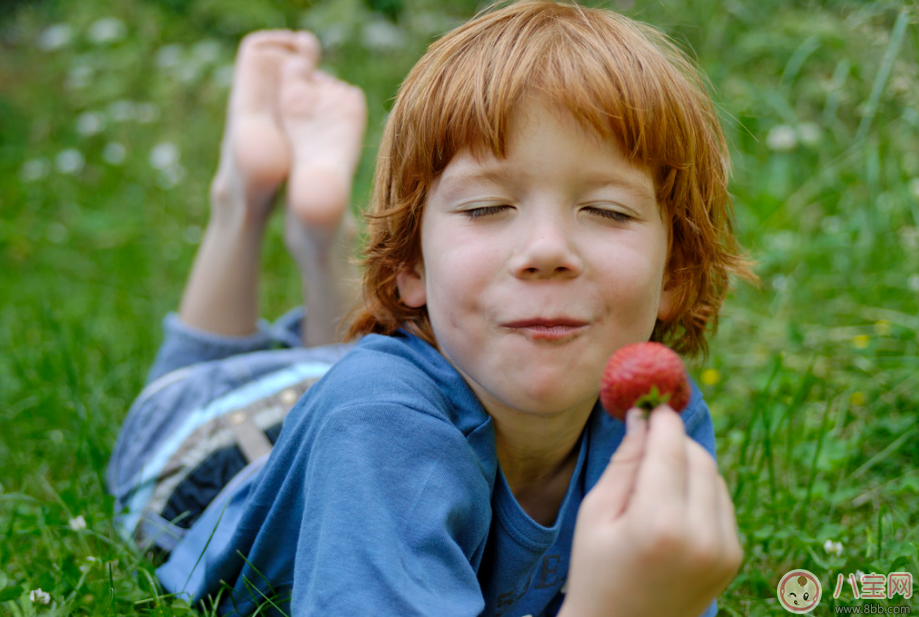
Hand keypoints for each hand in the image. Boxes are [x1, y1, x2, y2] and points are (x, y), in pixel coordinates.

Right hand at [559, 406, 742, 616]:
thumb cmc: (595, 570)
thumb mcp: (596, 513)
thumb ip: (625, 462)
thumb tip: (643, 415)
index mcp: (659, 524)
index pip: (671, 448)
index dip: (662, 418)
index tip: (651, 400)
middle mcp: (701, 535)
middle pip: (698, 457)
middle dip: (674, 439)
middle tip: (649, 433)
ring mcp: (724, 549)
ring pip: (714, 475)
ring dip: (688, 463)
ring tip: (655, 480)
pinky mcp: (733, 556)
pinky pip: (721, 501)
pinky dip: (700, 490)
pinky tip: (672, 505)